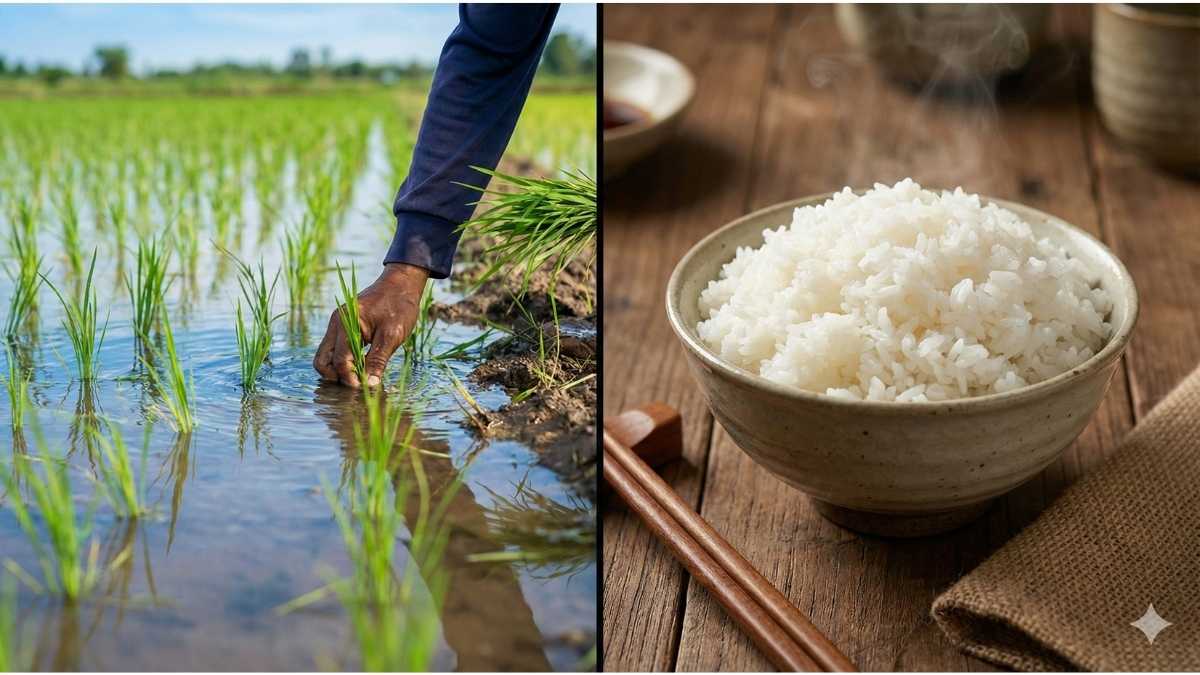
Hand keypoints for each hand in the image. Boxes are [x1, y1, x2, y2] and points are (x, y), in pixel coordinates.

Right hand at [313, 262, 428, 387]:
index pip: (339, 361)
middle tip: (358, 385)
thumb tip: (370, 384)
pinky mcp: (342, 327)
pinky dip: (344, 361)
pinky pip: (335, 350)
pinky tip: (361, 366)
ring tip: (361, 377)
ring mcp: (336, 325)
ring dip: (339, 371)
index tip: (364, 388)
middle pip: (322, 361)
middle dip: (337, 377)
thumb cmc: (399, 306)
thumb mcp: (392, 335)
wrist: (401, 284)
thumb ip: (378, 360)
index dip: (350, 379)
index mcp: (345, 323)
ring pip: (326, 357)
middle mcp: (335, 324)